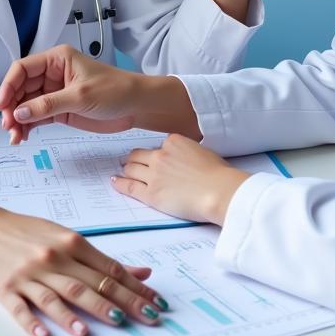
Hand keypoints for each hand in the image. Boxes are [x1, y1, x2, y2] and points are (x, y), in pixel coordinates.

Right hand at [0, 44, 139, 144]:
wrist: (136, 106)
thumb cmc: (115, 90)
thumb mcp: (80, 96)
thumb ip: (48, 104)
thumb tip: (19, 113)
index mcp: (57, 59)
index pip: (22, 69)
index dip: (8, 86)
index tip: (2, 106)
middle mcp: (52, 74)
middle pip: (20, 89)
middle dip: (11, 107)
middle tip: (9, 126)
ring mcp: (54, 92)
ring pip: (26, 105)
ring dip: (17, 120)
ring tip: (15, 137)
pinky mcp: (59, 109)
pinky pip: (36, 116)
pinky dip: (27, 126)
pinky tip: (23, 137)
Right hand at [0, 207, 169, 335]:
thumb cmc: (30, 234)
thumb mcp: (67, 238)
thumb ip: (101, 259)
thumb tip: (140, 272)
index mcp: (72, 243)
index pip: (110, 270)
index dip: (135, 287)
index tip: (156, 302)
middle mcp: (53, 258)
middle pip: (90, 284)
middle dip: (121, 303)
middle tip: (145, 319)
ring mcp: (28, 275)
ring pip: (58, 296)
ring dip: (77, 313)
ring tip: (95, 329)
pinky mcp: (5, 289)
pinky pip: (21, 309)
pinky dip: (33, 322)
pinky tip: (46, 335)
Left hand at [111, 134, 250, 225]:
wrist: (219, 191)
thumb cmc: (218, 174)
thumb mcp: (203, 152)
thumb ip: (187, 152)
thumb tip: (184, 159)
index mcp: (174, 141)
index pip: (158, 145)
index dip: (155, 153)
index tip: (152, 157)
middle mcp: (161, 155)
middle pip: (139, 155)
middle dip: (133, 159)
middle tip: (129, 162)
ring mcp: (154, 174)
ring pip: (131, 169)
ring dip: (126, 169)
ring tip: (122, 171)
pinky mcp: (151, 194)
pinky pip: (129, 186)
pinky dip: (120, 183)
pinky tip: (115, 182)